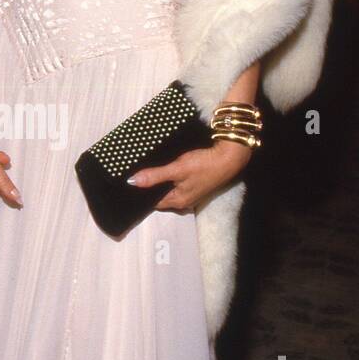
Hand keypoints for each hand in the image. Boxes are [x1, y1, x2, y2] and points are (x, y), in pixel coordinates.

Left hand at [128, 139, 252, 211]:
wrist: (230, 157)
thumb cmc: (203, 165)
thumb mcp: (177, 169)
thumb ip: (155, 176)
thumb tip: (131, 182)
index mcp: (178, 201)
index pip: (153, 202)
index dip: (141, 194)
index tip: (128, 186)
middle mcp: (184, 201)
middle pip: (161, 196)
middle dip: (150, 188)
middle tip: (134, 176)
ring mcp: (192, 192)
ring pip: (170, 189)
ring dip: (161, 182)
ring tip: (147, 171)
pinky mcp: (197, 183)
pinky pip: (178, 183)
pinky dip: (170, 177)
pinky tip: (166, 168)